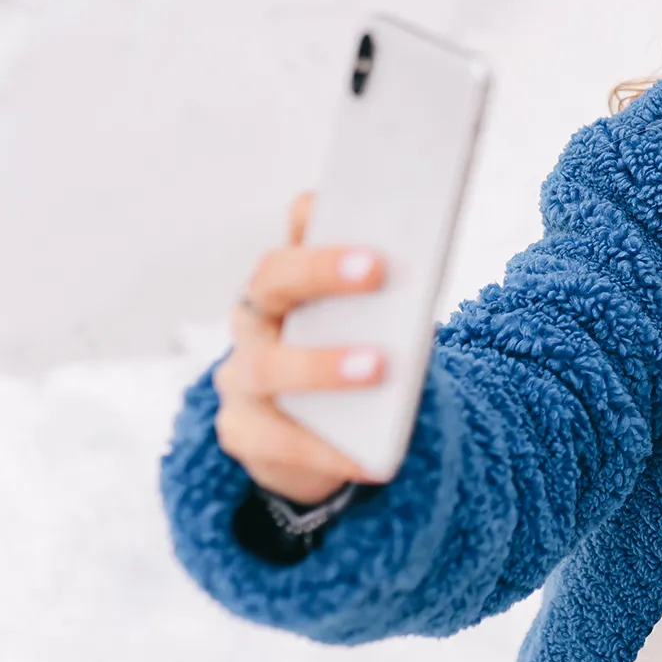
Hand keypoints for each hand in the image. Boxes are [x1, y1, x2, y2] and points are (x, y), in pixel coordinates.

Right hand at [212, 193, 388, 503]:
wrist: (312, 441)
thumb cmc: (350, 362)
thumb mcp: (370, 327)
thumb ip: (385, 300)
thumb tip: (421, 273)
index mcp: (284, 285)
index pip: (293, 235)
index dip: (314, 221)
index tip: (347, 202)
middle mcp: (253, 321)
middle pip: (270, 281)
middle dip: (321, 269)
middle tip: (377, 267)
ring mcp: (239, 377)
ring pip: (267, 365)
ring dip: (322, 364)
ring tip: (378, 366)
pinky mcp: (241, 433)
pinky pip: (282, 441)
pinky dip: (330, 450)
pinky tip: (374, 459)